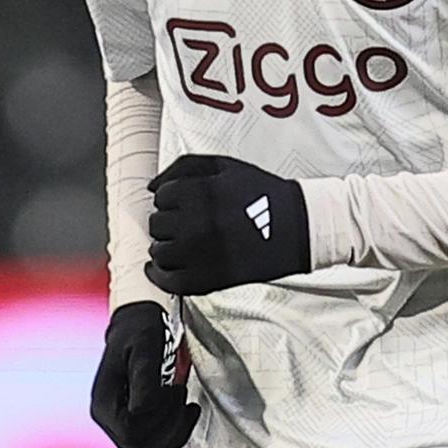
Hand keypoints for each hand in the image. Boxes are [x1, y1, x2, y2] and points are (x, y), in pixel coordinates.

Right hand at [90, 301, 199, 447]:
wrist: (139, 325)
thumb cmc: (142, 331)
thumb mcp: (146, 346)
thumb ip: (145, 377)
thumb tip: (144, 408)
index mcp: (104, 403)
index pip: (132, 431)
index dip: (160, 416)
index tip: (175, 389)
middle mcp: (108, 419)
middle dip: (171, 430)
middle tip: (183, 398)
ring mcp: (120, 425)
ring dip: (175, 434)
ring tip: (186, 406)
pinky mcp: (136, 425)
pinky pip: (155, 446)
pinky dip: (176, 434)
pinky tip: (187, 413)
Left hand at [146, 154, 310, 295]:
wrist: (296, 228)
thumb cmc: (262, 195)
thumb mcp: (226, 167)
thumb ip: (184, 166)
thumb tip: (152, 186)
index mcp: (200, 192)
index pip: (162, 196)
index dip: (172, 198)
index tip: (184, 203)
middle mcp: (195, 223)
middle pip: (157, 223)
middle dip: (168, 221)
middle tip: (186, 222)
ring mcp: (199, 254)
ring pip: (158, 251)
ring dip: (165, 245)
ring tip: (182, 242)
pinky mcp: (206, 279)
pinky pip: (168, 281)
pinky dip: (158, 274)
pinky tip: (159, 268)